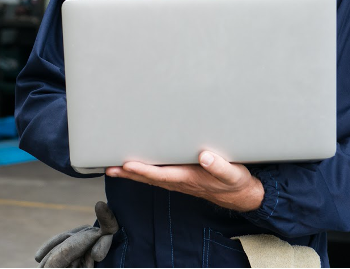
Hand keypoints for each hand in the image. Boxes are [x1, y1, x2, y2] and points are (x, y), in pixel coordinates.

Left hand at [105, 151, 263, 212]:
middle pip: (150, 177)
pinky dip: (142, 171)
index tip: (128, 164)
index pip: (162, 174)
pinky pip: (157, 175)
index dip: (144, 170)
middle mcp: (180, 181)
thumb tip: (204, 156)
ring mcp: (178, 180)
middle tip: (109, 168)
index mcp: (190, 178)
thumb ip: (220, 166)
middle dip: (129, 173)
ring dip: (131, 173)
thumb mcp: (233, 173)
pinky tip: (132, 167)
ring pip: (151, 177)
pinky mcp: (180, 177)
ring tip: (113, 168)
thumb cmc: (235, 181)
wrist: (239, 194)